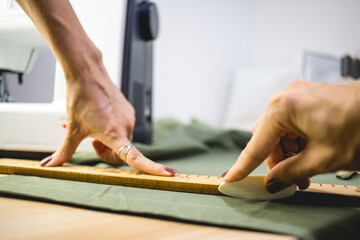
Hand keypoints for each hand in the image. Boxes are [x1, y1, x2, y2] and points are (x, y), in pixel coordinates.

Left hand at [17, 0, 175, 175]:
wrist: (86, 73)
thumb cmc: (80, 98)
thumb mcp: (72, 129)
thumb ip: (64, 151)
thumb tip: (51, 164)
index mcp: (113, 133)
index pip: (135, 157)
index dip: (152, 168)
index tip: (167, 174)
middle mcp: (126, 126)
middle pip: (122, 154)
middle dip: (108, 153)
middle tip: (93, 141)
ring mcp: (129, 117)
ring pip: (123, 140)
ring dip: (111, 140)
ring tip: (95, 127)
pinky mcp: (130, 111)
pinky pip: (125, 128)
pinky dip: (115, 130)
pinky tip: (102, 119)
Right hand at [223, 80, 359, 192]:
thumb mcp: (324, 158)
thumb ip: (291, 171)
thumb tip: (273, 181)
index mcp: (283, 109)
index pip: (256, 145)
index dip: (243, 166)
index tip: (229, 178)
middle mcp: (284, 98)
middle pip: (266, 137)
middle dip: (276, 161)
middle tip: (290, 181)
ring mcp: (295, 95)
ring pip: (278, 131)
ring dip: (287, 153)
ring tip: (305, 171)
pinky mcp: (305, 97)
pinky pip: (290, 123)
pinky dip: (295, 141)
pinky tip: (308, 154)